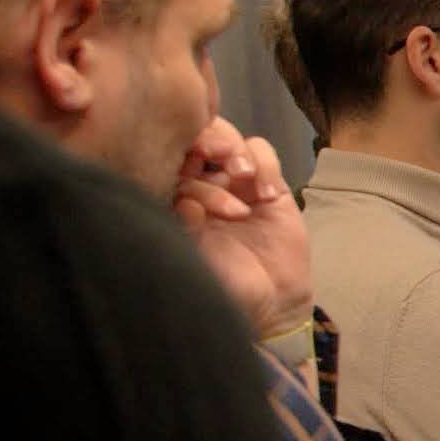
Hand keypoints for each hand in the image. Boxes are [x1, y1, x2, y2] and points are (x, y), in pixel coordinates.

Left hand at [171, 119, 310, 339]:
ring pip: (233, 141)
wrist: (267, 303)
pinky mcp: (269, 186)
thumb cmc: (222, 284)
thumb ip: (183, 228)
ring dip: (236, 151)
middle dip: (208, 140)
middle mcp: (203, 183)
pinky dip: (264, 165)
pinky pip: (263, 154)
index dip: (177, 149)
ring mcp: (237, 183)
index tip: (185, 162)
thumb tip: (186, 202)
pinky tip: (265, 194)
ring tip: (241, 174)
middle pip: (201, 137)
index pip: (169, 156)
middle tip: (214, 153)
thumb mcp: (192, 257)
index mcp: (174, 196)